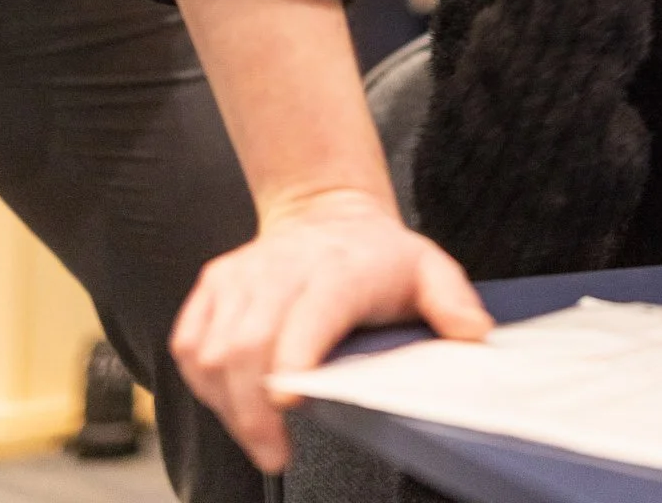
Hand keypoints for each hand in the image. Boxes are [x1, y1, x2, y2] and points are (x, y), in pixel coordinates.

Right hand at [170, 188, 490, 472]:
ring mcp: (242, 275)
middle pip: (246, 346)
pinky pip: (188, 342)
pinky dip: (202, 381)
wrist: (326, 208)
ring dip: (227, 404)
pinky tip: (230, 398)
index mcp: (338, 269)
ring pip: (211, 350)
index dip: (292, 357)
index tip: (290, 403)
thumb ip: (452, 301)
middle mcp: (282, 269)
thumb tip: (473, 335)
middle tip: (274, 452)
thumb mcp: (427, 267)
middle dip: (251, 412)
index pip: (307, 315)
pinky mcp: (214, 284)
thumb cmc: (375, 253)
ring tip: (257, 432)